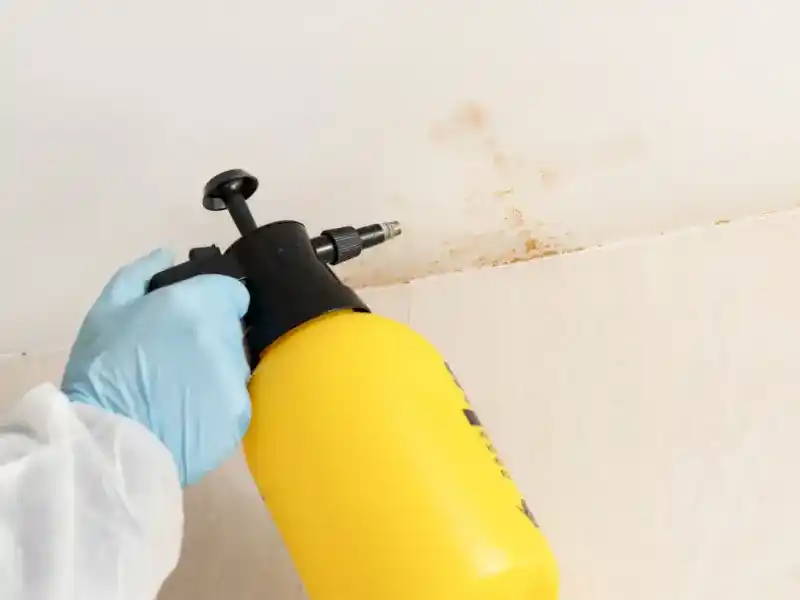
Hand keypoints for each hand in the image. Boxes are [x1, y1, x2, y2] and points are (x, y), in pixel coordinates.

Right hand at [63, 249, 251, 485]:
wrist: (107, 444)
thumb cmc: (101, 372)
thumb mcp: (106, 312)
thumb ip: (140, 274)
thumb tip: (167, 253)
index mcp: (197, 305)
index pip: (234, 292)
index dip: (215, 299)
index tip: (194, 315)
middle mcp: (225, 337)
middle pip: (232, 328)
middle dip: (210, 334)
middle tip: (174, 354)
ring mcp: (237, 378)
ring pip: (235, 364)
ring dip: (214, 369)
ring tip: (176, 388)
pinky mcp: (240, 415)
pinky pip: (234, 399)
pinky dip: (216, 403)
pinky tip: (186, 412)